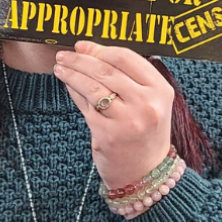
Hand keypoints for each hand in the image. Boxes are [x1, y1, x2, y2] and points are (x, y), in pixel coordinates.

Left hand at [54, 42, 173, 188]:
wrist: (146, 175)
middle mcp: (147, 104)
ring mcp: (127, 120)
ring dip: (72, 73)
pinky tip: (67, 85)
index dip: (100, 49)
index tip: (83, 46)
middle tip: (65, 54)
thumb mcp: (151, 103)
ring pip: (93, 86)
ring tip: (60, 67)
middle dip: (81, 59)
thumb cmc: (146, 134)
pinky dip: (73, 91)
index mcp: (161, 91)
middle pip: (106, 70)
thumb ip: (130, 78)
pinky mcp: (107, 134)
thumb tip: (91, 50)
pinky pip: (85, 105)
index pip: (127, 58)